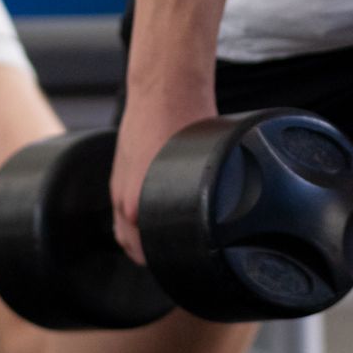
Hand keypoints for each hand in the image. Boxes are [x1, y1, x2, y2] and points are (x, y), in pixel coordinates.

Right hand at [112, 89, 215, 264]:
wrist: (164, 88)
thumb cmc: (189, 120)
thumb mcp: (209, 160)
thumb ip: (211, 189)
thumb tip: (235, 206)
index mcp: (140, 204)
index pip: (147, 252)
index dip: (166, 261)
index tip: (182, 264)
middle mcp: (124, 200)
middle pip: (132, 246)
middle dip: (151, 255)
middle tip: (176, 258)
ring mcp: (118, 186)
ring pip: (122, 230)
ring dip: (137, 241)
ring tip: (162, 246)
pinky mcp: (117, 172)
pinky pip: (118, 209)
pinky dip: (129, 221)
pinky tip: (147, 222)